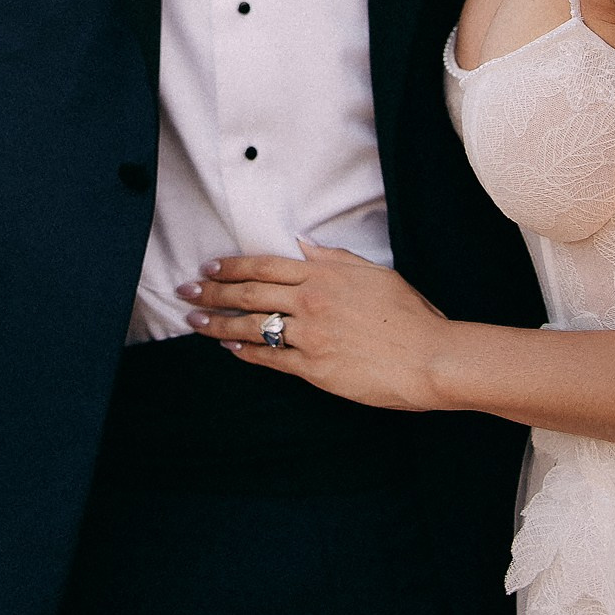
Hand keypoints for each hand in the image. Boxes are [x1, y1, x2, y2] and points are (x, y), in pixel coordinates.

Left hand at [180, 241, 454, 410]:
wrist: (429, 357)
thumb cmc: (409, 314)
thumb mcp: (373, 273)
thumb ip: (333, 258)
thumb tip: (302, 245)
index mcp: (323, 275)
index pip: (265, 266)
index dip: (232, 266)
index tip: (209, 266)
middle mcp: (310, 302)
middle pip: (249, 293)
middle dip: (212, 290)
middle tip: (185, 290)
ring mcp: (310, 337)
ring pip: (252, 326)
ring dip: (218, 321)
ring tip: (194, 320)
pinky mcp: (314, 369)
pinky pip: (271, 359)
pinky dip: (246, 352)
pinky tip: (228, 347)